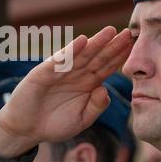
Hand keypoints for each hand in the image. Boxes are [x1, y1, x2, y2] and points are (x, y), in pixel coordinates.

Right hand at [0, 27, 133, 155]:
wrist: (26, 130)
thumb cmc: (54, 124)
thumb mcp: (82, 119)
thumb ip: (96, 106)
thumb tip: (105, 90)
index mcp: (87, 84)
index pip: (107, 67)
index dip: (119, 57)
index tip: (134, 47)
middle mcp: (75, 74)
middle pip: (98, 57)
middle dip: (113, 45)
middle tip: (129, 32)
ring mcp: (59, 72)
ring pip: (81, 55)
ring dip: (95, 43)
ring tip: (110, 31)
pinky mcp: (43, 73)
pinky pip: (59, 61)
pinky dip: (70, 51)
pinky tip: (82, 41)